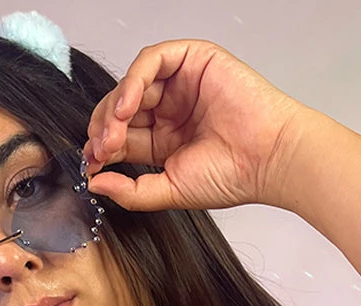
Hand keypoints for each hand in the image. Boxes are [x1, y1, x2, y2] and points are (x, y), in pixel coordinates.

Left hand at [82, 39, 307, 211]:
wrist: (268, 158)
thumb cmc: (233, 175)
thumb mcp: (171, 190)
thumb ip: (132, 191)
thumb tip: (95, 185)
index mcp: (165, 140)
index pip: (123, 136)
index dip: (103, 148)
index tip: (92, 165)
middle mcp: (170, 109)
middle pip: (121, 109)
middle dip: (105, 129)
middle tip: (101, 151)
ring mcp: (180, 83)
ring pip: (131, 85)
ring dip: (115, 109)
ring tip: (113, 134)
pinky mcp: (191, 59)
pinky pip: (150, 61)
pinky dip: (133, 81)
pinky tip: (128, 107)